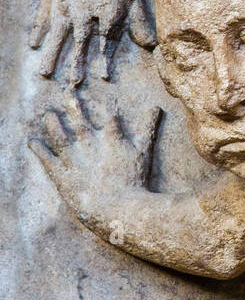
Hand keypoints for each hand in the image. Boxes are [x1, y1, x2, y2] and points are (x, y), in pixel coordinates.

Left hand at [29, 97, 161, 229]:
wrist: (115, 206)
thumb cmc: (134, 181)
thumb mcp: (144, 152)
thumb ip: (149, 128)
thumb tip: (157, 106)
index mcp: (111, 137)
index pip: (111, 119)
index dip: (112, 114)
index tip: (110, 111)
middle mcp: (88, 142)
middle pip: (79, 119)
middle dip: (73, 105)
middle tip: (67, 93)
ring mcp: (72, 157)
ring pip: (58, 134)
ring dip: (52, 123)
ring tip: (48, 115)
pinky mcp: (60, 172)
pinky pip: (45, 157)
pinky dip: (38, 148)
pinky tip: (32, 141)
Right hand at [30, 0, 155, 84]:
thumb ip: (140, 23)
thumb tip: (153, 47)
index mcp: (107, 13)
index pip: (105, 42)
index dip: (104, 60)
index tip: (103, 77)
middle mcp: (84, 12)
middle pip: (79, 43)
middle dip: (76, 64)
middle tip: (72, 84)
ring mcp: (65, 4)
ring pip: (58, 34)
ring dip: (52, 54)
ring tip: (45, 73)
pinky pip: (43, 16)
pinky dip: (38, 30)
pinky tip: (33, 44)